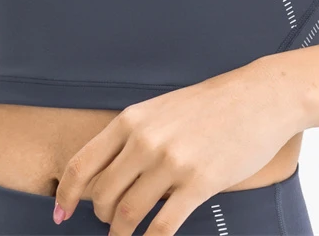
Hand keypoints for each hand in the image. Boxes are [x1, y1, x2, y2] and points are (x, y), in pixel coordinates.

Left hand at [52, 55, 300, 235]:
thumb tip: (109, 174)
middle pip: (103, 196)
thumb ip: (134, 136)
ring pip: (128, 215)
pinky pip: (163, 227)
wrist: (257, 97)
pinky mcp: (198, 182)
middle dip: (101, 218)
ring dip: (122, 235)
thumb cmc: (210, 105)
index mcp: (132, 120)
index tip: (61, 214)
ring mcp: (171, 162)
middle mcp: (145, 140)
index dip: (66, 195)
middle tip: (109, 225)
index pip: (83, 164)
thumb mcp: (161, 110)